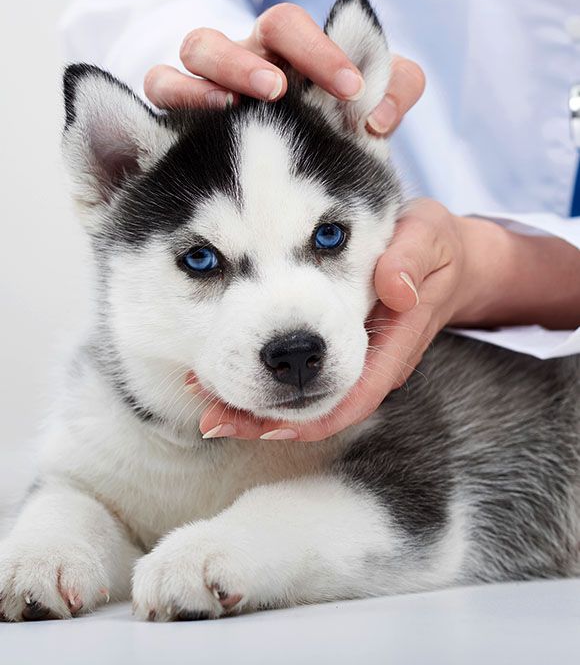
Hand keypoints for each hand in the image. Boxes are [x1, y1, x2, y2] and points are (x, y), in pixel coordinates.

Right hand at [143, 2, 424, 135]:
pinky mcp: (174, 107)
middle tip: (280, 90)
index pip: (301, 28)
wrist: (265, 178)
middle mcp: (251, 57)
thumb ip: (390, 97)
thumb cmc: (316, 133)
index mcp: (292, 53)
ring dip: (219, 70)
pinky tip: (194, 126)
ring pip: (199, 47)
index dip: (323, 50)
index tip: (350, 90)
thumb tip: (378, 119)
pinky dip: (176, 93)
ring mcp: (209, 78)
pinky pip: (159, 84)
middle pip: (254, 30)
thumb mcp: (361, 113)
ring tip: (233, 103)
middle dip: (270, 54)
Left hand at [198, 200, 492, 440]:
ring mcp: (354, 360)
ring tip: (204, 396)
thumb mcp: (430, 239)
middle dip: (266, 418)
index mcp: (394, 344)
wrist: (446, 258)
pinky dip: (263, 375)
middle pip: (319, 407)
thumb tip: (395, 289)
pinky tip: (226, 368)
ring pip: (304, 396)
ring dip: (256, 401)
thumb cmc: (434, 245)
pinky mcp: (338, 348)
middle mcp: (372, 363)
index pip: (354, 395)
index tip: (267, 425)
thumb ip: (412, 260)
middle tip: (213, 419)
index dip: (312, 416)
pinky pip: (301, 374)